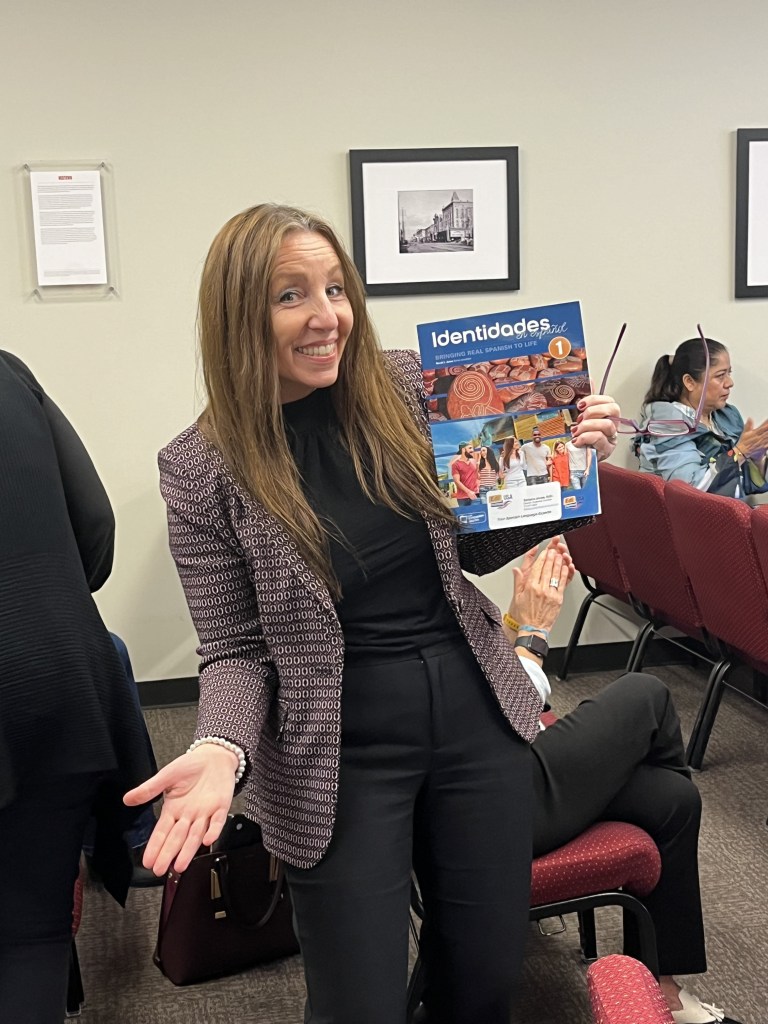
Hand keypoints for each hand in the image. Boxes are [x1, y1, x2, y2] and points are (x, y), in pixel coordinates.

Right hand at [124, 745, 237, 875]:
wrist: (214, 756)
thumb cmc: (191, 766)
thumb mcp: (167, 775)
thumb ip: (149, 789)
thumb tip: (127, 799)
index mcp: (174, 809)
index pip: (162, 832)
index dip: (155, 846)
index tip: (147, 861)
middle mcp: (189, 815)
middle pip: (177, 838)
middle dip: (168, 854)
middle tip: (159, 869)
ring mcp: (205, 813)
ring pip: (195, 835)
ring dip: (188, 850)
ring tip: (179, 865)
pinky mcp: (221, 807)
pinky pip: (217, 820)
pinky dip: (213, 830)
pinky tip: (207, 840)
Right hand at [508, 537, 572, 633]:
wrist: (533, 629)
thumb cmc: (525, 615)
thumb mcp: (517, 597)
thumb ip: (518, 581)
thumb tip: (516, 570)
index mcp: (530, 587)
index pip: (537, 568)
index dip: (542, 557)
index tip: (544, 551)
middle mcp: (541, 589)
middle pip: (547, 568)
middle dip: (551, 557)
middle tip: (554, 549)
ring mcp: (550, 593)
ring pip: (555, 574)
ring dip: (559, 562)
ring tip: (560, 555)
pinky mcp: (558, 599)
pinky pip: (562, 583)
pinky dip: (564, 574)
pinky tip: (566, 568)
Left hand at [570, 392, 620, 461]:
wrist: (578, 460)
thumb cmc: (582, 438)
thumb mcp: (582, 419)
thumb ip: (587, 402)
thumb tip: (590, 380)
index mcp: (608, 416)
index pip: (609, 401)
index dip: (595, 400)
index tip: (580, 405)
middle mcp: (613, 426)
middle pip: (614, 410)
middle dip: (593, 411)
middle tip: (579, 419)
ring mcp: (611, 439)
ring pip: (607, 425)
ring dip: (588, 426)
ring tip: (575, 431)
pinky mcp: (606, 451)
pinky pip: (599, 440)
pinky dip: (585, 438)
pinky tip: (576, 441)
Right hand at [736, 417, 767, 459]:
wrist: (742, 452)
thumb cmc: (743, 442)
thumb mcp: (744, 432)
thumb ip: (748, 425)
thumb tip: (750, 418)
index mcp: (755, 433)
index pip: (763, 427)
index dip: (766, 424)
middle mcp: (759, 437)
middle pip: (767, 432)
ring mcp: (762, 442)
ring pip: (767, 437)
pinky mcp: (764, 447)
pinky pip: (767, 444)